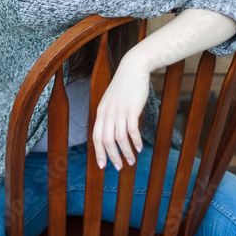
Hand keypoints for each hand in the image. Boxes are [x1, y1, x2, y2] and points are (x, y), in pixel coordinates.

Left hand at [92, 52, 149, 170]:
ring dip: (126, 152)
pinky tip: (140, 147)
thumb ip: (109, 115)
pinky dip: (136, 142)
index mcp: (101, 111)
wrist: (132, 68)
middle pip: (106, 141)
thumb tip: (110, 133)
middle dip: (112, 157)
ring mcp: (119, 111)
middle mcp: (108, 113)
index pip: (96, 137)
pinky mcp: (132, 109)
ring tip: (132, 160)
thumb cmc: (123, 86)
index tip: (102, 166)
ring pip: (120, 139)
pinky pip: (132, 131)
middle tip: (120, 167)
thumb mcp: (111, 101)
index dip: (99, 152)